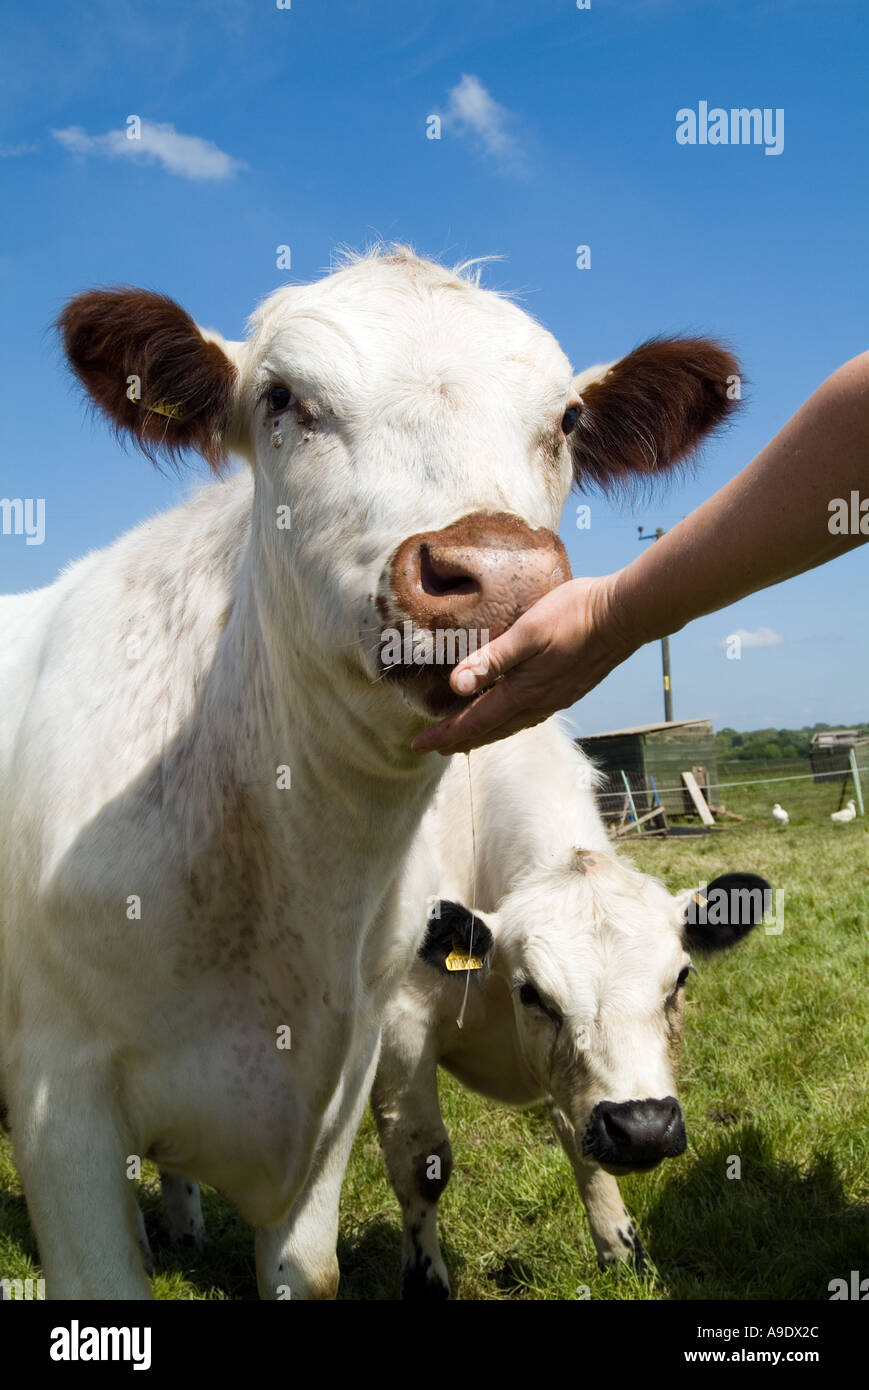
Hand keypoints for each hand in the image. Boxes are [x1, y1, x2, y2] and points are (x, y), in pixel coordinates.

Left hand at [411, 573, 636, 754]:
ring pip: (512, 725)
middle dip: (460, 739)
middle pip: (492, 730)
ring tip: (466, 738)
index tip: (419, 745)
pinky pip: (530, 716)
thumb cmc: (574, 615)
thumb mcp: (527, 633)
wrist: (625, 614)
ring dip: (486, 733)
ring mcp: (557, 699)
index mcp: (523, 692)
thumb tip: (457, 685)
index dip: (445, 734)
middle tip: (435, 747)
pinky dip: (509, 722)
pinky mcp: (569, 690)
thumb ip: (492, 659)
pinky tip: (510, 714)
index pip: (475, 721)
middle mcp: (539, 703)